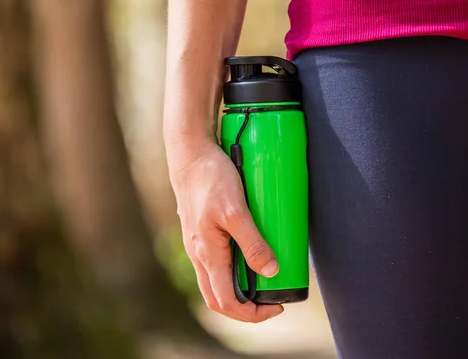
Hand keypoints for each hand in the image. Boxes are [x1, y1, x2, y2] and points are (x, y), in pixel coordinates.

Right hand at [167, 140, 283, 322]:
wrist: (190, 154)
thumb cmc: (211, 179)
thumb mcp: (236, 211)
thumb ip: (252, 243)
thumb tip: (271, 273)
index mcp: (207, 255)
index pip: (227, 302)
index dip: (252, 313)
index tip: (276, 307)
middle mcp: (198, 255)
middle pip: (218, 299)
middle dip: (245, 308)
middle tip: (271, 302)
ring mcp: (197, 245)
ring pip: (216, 282)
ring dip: (238, 291)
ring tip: (264, 284)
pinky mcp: (201, 232)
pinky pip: (215, 263)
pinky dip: (233, 272)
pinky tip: (249, 258)